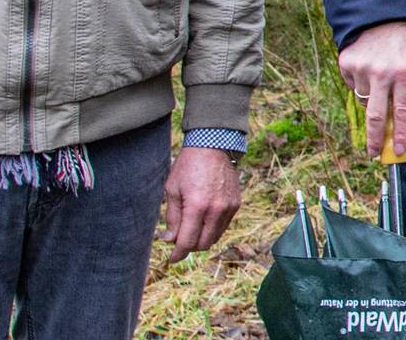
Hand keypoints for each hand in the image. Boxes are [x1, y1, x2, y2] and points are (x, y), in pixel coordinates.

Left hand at [161, 147, 242, 262]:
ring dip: (201, 238)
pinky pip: (223, 226)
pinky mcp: (236, 204)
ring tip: (191, 227)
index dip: (178, 254)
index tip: (172, 259)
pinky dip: (212, 228)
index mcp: (197, 206)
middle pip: (203, 244)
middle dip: (189, 247)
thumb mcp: (173, 189)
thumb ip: (172, 217)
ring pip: (215, 237)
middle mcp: (216, 210)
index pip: (187, 241)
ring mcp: (228, 208)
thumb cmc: (188, 166)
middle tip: (179, 239)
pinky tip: (203, 218)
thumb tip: (170, 239)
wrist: (213, 146)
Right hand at [337, 20, 405, 157]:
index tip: (399, 150)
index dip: (401, 134)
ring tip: (382, 85)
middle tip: (374, 153)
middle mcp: (382, 72)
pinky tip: (371, 71)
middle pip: (377, 116)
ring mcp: (362, 68)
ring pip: (365, 101)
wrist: (383, 13)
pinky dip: (362, 87)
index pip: (403, 111)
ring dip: (373, 103)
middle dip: (375, 139)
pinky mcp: (347, 63)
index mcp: (405, 72)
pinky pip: (354, 87)